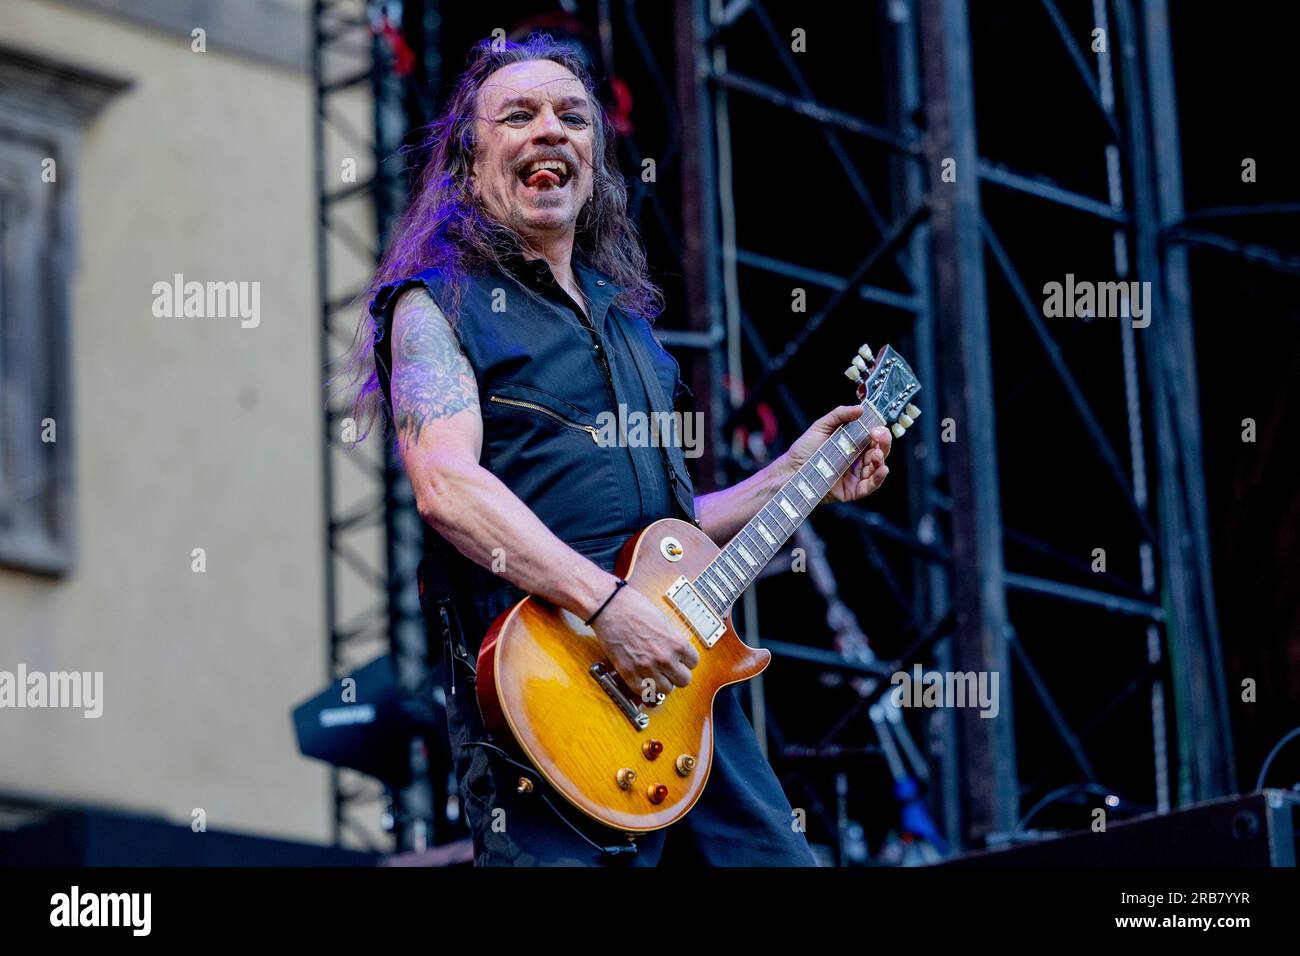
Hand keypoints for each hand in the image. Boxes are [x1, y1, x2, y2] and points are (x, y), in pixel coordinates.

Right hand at [590, 584, 699, 701]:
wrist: (610, 607)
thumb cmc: (635, 608)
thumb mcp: (664, 621)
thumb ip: (674, 640)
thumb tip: (679, 654)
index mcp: (676, 643)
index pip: (693, 663)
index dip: (686, 660)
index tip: (680, 659)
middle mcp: (664, 658)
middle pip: (683, 680)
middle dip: (676, 673)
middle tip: (669, 668)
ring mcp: (646, 667)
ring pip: (665, 689)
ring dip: (662, 681)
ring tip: (655, 672)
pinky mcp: (628, 672)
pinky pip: (643, 691)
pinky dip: (644, 686)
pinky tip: (643, 677)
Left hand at [784, 405, 891, 503]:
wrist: (790, 470)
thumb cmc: (804, 450)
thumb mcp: (821, 426)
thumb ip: (840, 415)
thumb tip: (860, 409)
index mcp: (852, 445)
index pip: (873, 438)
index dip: (879, 433)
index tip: (877, 428)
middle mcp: (856, 460)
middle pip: (879, 452)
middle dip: (883, 444)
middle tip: (880, 437)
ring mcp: (855, 476)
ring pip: (877, 468)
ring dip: (881, 460)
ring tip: (876, 454)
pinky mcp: (852, 490)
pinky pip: (870, 486)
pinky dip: (879, 478)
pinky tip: (882, 469)